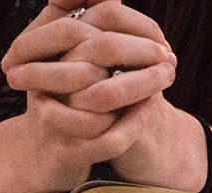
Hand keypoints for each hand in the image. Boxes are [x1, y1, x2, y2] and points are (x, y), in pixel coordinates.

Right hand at [3, 1, 185, 190]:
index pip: (97, 17)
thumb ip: (92, 25)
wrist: (46, 156)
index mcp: (47, 49)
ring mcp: (51, 117)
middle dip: (143, 52)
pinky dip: (135, 122)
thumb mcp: (70, 59)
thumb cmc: (67, 99)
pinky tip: (149, 109)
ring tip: (165, 80)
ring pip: (104, 95)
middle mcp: (43, 78)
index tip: (159, 38)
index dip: (136, 25)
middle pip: (101, 49)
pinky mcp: (65, 152)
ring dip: (143, 85)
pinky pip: (108, 137)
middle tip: (169, 58)